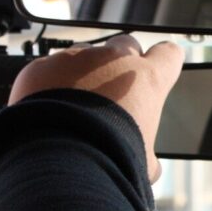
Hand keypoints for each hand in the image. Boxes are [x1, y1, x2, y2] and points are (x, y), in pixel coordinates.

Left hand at [8, 35, 183, 182]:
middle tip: (113, 90)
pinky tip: (47, 112)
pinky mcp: (42, 67)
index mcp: (148, 79)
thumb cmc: (109, 158)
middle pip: (125, 45)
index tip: (157, 72)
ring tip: (74, 106)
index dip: (164, 63)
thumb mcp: (142, 161)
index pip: (169, 53)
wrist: (59, 157)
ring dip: (82, 73)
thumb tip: (149, 166)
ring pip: (83, 55)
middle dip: (121, 62)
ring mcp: (75, 59)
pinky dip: (48, 87)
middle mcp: (114, 60)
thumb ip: (147, 150)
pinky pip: (48, 70)